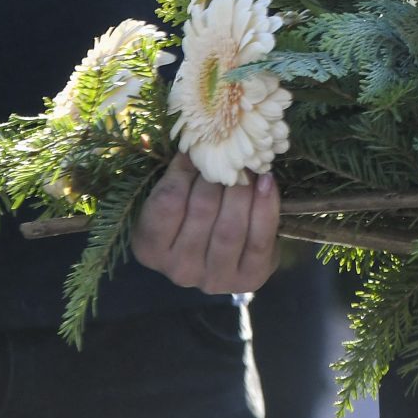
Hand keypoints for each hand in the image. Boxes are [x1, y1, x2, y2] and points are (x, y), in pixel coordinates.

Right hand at [130, 156, 282, 294]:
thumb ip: (181, 174)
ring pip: (230, 227)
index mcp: (150, 248)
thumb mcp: (177, 196)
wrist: (226, 254)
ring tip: (249, 168)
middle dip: (219, 177)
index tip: (200, 152)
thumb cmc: (193, 216)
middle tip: (230, 155)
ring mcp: (214, 280)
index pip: (167, 202)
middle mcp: (179, 270)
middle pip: (202, 211)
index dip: (185, 170)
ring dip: (243, 190)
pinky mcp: (249, 280)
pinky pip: (259, 240)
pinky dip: (266, 206)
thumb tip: (197, 137)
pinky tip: (267, 182)